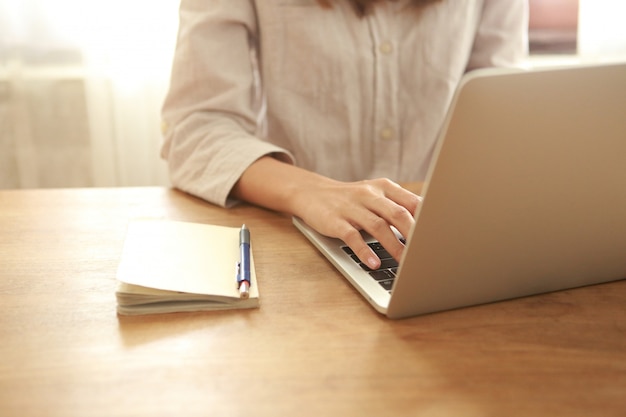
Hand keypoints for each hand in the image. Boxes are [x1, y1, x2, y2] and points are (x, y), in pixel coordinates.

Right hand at [232, 157, 421, 268]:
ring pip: (378, 226)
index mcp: (384, 188)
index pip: (411, 202)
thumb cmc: (351, 199)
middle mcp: (369, 195)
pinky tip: (373, 263)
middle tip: (427, 253)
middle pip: (397, 214)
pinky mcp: (335, 221)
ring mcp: (351, 208)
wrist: (311, 193)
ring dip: (394, 247)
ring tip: (405, 264)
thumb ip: (399, 207)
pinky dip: (364, 251)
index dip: (428, 220)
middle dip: (415, 235)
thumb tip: (430, 227)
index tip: (441, 236)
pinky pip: (352, 237)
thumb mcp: (376, 196)